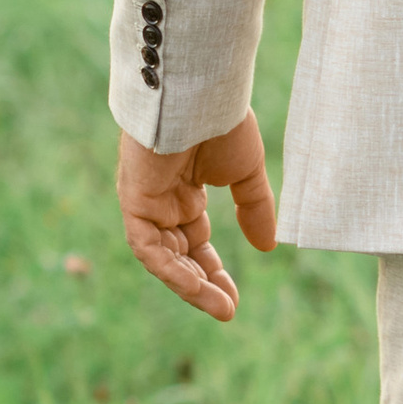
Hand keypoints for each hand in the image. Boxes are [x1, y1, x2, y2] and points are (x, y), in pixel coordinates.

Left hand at [116, 112, 277, 322]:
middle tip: (227, 309)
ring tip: (219, 307)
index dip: (213, 271)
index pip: (194, 242)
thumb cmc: (222, 123)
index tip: (234, 298)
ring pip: (162, 258)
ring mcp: (146, 201)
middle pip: (178, 255)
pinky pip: (148, 248)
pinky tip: (196, 289)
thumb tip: (268, 247)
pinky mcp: (135, 200)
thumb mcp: (246, 174)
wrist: (201, 94)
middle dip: (202, 284)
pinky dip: (171, 270)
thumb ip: (254, 210)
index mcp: (184, 191)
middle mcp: (162, 200)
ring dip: (189, 285)